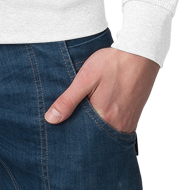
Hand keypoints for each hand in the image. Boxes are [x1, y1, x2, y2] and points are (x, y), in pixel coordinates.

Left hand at [44, 47, 159, 133]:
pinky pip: (117, 126)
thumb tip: (51, 119)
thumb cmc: (113, 63)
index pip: (82, 136)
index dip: (71, 131)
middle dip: (83, 131)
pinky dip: (107, 122)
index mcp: (105, 117)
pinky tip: (101, 109)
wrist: (139, 53)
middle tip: (74, 117)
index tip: (62, 128)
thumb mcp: (85, 78)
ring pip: (106, 132)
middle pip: (95, 137)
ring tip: (87, 112)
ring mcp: (129, 122)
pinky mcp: (134, 116)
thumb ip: (68, 100)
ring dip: (95, 126)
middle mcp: (119, 125)